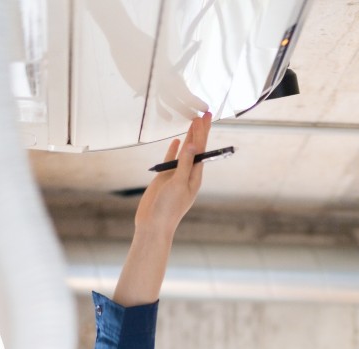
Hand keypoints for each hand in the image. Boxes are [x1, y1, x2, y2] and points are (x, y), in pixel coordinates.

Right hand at [134, 112, 211, 234]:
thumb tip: (191, 144)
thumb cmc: (168, 208)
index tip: (204, 116)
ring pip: (184, 152)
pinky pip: (171, 160)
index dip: (202, 132)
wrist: (153, 224)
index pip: (201, 150)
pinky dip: (174, 150)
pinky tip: (176, 141)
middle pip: (195, 148)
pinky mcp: (164, 178)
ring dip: (189, 137)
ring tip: (193, 122)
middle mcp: (187, 175)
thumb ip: (184, 164)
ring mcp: (176, 176)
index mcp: (195, 177)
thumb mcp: (178, 184)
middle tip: (204, 113)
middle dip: (200, 131)